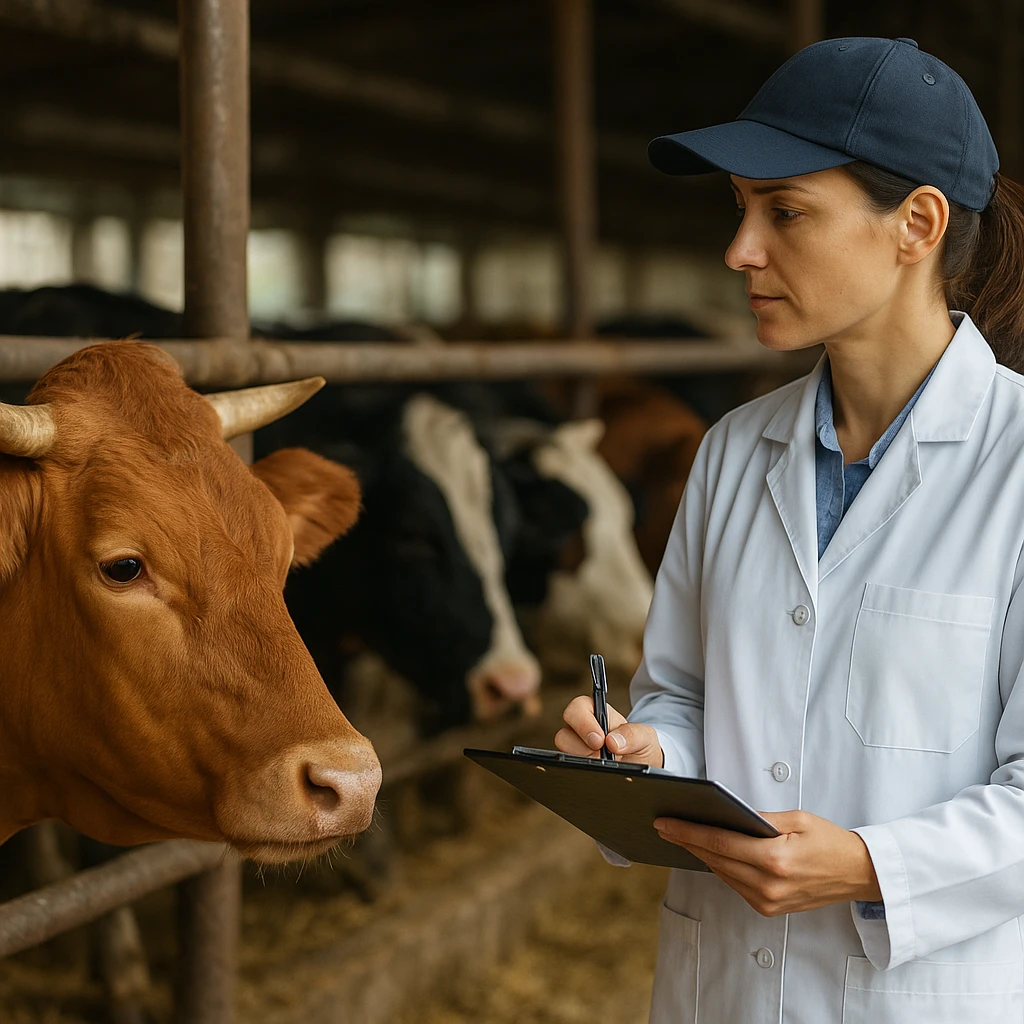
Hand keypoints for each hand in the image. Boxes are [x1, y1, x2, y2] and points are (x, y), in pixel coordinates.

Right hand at [555, 695, 663, 767]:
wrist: (642, 770)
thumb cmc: (641, 747)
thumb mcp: (645, 737)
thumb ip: (633, 734)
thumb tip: (613, 741)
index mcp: (598, 714)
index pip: (578, 708)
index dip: (584, 722)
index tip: (600, 740)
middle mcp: (582, 731)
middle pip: (563, 732)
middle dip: (580, 746)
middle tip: (599, 755)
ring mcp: (577, 751)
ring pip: (563, 753)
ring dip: (582, 760)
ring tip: (602, 764)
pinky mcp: (576, 767)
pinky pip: (568, 769)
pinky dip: (581, 772)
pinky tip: (597, 774)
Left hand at [654, 810, 881, 915]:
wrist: (858, 874)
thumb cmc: (831, 842)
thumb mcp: (797, 819)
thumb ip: (760, 819)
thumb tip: (728, 815)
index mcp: (774, 860)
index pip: (719, 843)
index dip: (688, 832)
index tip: (665, 823)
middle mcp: (768, 885)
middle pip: (715, 859)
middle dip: (687, 841)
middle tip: (664, 826)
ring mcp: (768, 901)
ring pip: (722, 873)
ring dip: (701, 854)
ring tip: (681, 835)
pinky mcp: (769, 909)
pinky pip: (735, 885)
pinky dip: (721, 867)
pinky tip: (710, 853)